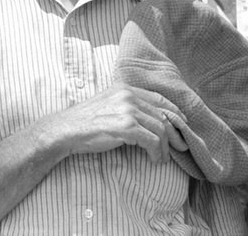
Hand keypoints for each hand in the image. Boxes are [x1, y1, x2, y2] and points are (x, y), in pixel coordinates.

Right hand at [41, 83, 188, 163]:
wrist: (66, 130)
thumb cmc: (85, 121)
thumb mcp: (108, 104)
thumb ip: (128, 106)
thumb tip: (152, 119)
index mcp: (124, 88)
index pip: (158, 98)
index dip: (173, 112)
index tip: (181, 123)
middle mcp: (128, 96)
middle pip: (162, 115)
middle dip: (174, 133)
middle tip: (180, 145)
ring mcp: (127, 110)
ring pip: (160, 129)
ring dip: (164, 147)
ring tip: (162, 157)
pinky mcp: (126, 127)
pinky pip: (153, 141)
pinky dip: (157, 153)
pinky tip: (154, 159)